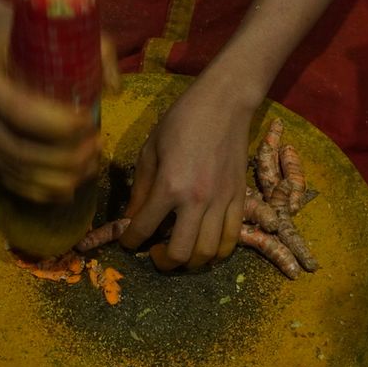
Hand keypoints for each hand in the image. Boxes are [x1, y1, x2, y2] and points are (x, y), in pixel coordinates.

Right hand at [0, 0, 102, 201]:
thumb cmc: (14, 29)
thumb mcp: (50, 26)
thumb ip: (92, 49)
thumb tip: (113, 90)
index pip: (21, 112)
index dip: (60, 126)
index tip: (90, 122)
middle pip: (18, 149)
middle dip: (65, 157)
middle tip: (96, 146)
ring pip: (14, 170)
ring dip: (57, 178)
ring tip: (89, 166)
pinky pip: (5, 178)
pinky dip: (39, 189)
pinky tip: (67, 187)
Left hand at [119, 75, 251, 269]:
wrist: (224, 104)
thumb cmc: (182, 121)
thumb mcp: (151, 150)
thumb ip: (140, 189)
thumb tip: (130, 217)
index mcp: (169, 185)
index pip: (144, 228)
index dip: (130, 241)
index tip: (128, 242)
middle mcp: (197, 200)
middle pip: (180, 254)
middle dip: (162, 262)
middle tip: (155, 254)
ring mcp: (222, 201)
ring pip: (208, 252)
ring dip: (191, 262)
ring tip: (181, 252)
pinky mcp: (240, 198)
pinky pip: (232, 238)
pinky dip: (218, 251)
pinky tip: (207, 246)